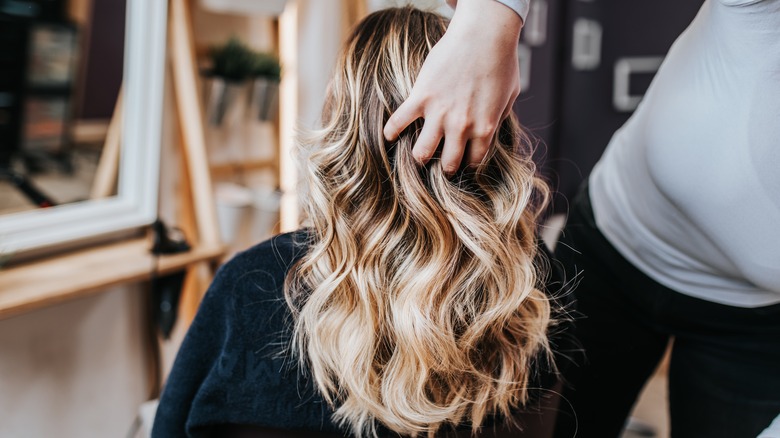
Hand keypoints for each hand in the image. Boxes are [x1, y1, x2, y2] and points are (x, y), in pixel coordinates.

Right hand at [383, 0, 522, 174]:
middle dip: (444, 166)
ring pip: (422, 152)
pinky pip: (399, 122)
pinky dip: (391, 131)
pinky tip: (389, 136)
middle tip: (440, 161)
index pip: (473, 161)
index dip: (467, 162)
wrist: (484, 33)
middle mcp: (462, 126)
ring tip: (419, 153)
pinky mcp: (421, 97)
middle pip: (447, 163)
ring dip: (420, 156)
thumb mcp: (509, 95)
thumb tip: (490, 131)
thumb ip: (498, 118)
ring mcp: (439, 113)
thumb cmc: (501, 61)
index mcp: (485, 128)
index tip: (462, 159)